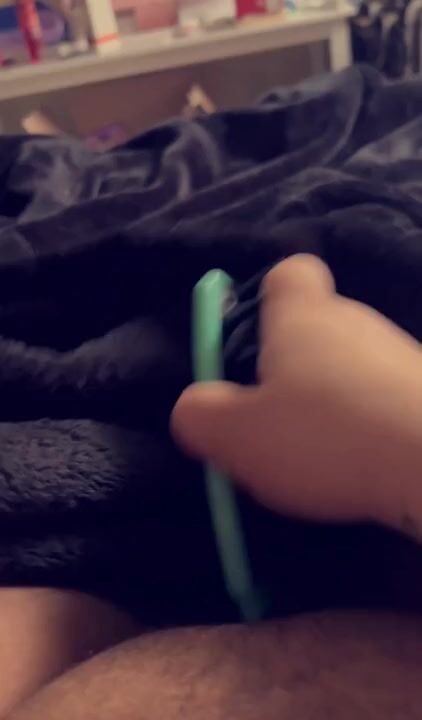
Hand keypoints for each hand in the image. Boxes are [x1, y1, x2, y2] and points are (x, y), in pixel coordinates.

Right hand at [172, 255, 421, 531]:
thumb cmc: (326, 437)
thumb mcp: (236, 437)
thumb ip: (199, 415)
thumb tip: (194, 407)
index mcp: (303, 316)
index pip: (288, 274)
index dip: (266, 299)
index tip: (253, 341)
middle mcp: (355, 319)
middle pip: (318, 325)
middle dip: (294, 364)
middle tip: (276, 419)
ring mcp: (402, 353)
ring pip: (354, 364)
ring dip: (336, 398)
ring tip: (323, 453)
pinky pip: (388, 396)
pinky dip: (372, 422)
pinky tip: (365, 462)